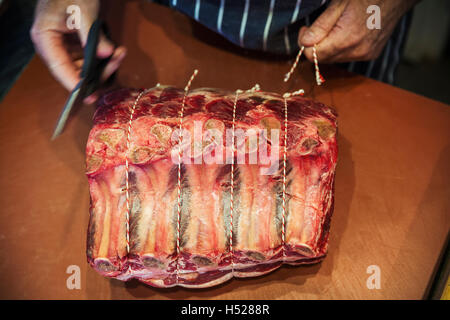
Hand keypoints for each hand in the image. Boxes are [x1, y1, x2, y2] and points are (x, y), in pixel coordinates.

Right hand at [30, 0, 125, 102]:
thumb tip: (106, 53)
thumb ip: (93, 35)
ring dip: (105, 65)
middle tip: (117, 61)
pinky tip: (117, 50)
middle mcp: (53, 46)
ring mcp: (65, 46)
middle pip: (74, 71)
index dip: (74, 84)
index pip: (59, 68)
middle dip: (98, 71)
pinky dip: (104, 58)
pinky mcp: (77, 45)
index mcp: (45, 38)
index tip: (90, 96)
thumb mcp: (83, 12)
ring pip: (86, 68)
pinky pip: (91, 59)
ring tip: (120, 53)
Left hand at [298, 0, 417, 62]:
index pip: (314, 55)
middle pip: (323, 59)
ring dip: (329, 47)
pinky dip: (342, 48)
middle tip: (318, 27)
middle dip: (316, 45)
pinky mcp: (371, 54)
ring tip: (336, 27)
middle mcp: (357, 51)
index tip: (306, 30)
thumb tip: (305, 43)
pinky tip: (348, 32)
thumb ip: (320, 26)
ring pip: (335, 59)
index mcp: (347, 38)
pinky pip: (348, 56)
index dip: (305, 43)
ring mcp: (365, 54)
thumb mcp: (339, 4)